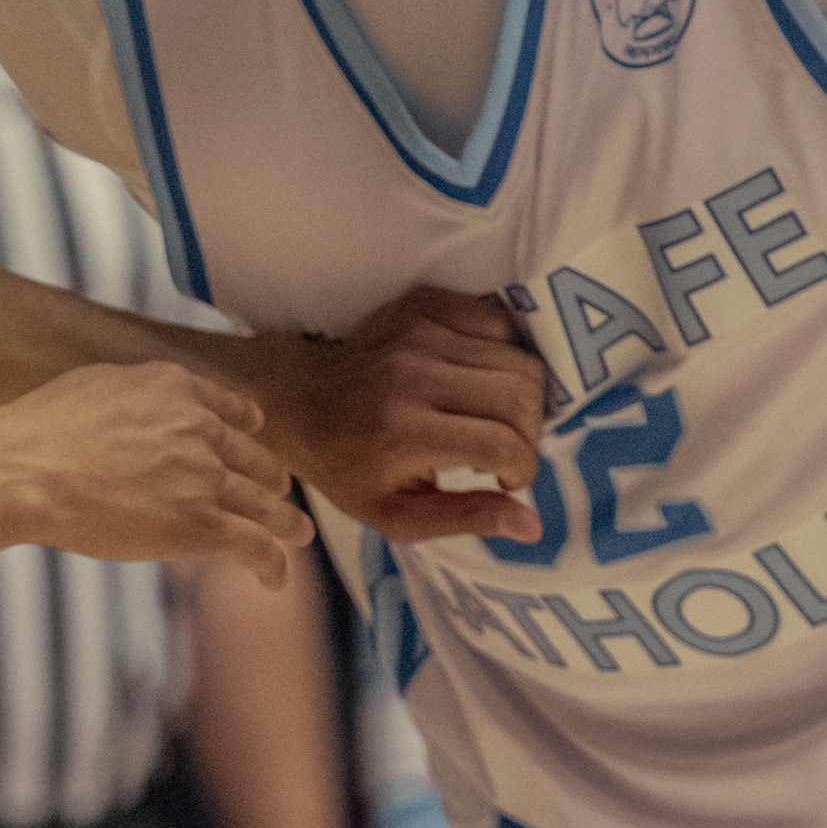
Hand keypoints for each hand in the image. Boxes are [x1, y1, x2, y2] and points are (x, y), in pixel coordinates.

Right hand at [0, 362, 310, 581]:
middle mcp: (198, 428)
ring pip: (264, 502)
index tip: (256, 436)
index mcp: (173, 388)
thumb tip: (135, 399)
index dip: (248, 428)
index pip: (229, 408)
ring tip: (298, 536)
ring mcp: (203, 476)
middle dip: (270, 479)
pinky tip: (275, 576)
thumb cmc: (39, 432)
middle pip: (253, 457)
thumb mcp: (92, 385)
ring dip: (286, 522)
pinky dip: (271, 562)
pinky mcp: (200, 523)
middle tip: (279, 495)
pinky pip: (253, 544)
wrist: (27, 471)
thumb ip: (130, 390)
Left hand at [244, 287, 558, 548]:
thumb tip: (532, 525)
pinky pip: (500, 322)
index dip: (522, 469)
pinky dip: (503, 354)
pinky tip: (478, 379)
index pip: (504, 444)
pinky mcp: (423, 302)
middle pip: (523, 396)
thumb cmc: (345, 466)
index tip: (506, 479)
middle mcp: (415, 375)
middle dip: (530, 433)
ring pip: (521, 358)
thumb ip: (465, 519)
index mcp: (405, 431)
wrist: (294, 397)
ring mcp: (419, 331)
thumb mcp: (395, 515)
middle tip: (504, 450)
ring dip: (522, 395)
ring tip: (493, 416)